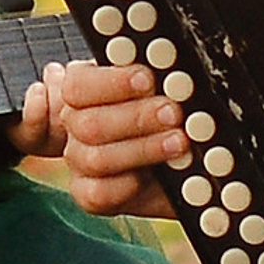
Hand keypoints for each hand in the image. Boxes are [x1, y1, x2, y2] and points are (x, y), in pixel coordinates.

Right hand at [44, 57, 189, 218]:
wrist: (187, 163)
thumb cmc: (170, 115)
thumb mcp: (163, 89)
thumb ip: (155, 78)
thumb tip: (168, 67)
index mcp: (85, 91)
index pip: (78, 86)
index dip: (112, 83)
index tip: (148, 79)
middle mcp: (77, 125)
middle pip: (88, 124)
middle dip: (136, 118)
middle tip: (174, 112)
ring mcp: (81, 161)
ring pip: (96, 159)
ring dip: (143, 149)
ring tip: (180, 142)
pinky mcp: (92, 195)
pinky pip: (99, 194)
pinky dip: (130, 186)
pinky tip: (160, 176)